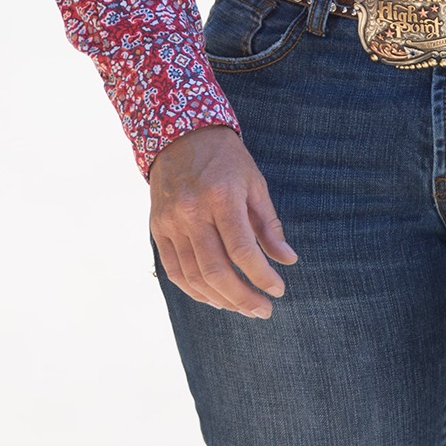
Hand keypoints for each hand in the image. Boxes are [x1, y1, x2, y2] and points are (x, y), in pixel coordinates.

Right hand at [149, 125, 297, 317]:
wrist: (179, 134)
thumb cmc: (225, 158)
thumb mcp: (254, 182)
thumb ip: (269, 224)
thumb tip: (288, 260)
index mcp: (221, 195)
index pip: (242, 249)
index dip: (262, 276)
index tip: (278, 290)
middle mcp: (192, 211)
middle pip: (216, 270)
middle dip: (243, 297)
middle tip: (263, 310)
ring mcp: (171, 222)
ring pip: (194, 277)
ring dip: (221, 300)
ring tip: (243, 307)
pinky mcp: (158, 229)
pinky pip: (174, 271)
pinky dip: (195, 291)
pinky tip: (215, 298)